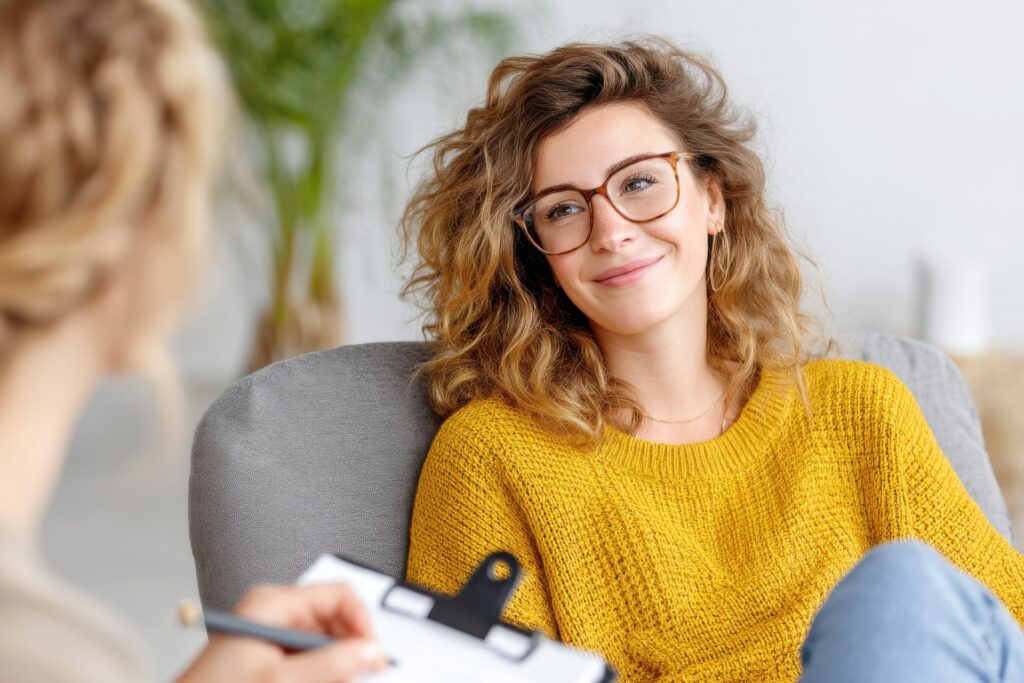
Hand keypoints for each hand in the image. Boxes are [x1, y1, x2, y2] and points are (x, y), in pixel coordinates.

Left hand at [176, 583, 388, 682]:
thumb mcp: (281, 681)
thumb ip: (331, 666)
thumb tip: (372, 653)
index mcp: (273, 603)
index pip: (338, 596)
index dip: (363, 625)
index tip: (375, 656)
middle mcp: (273, 612)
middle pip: (333, 621)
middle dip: (350, 651)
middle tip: (360, 677)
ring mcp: (269, 634)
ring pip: (322, 644)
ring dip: (334, 666)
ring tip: (336, 682)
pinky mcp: (266, 656)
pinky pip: (306, 659)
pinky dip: (318, 674)